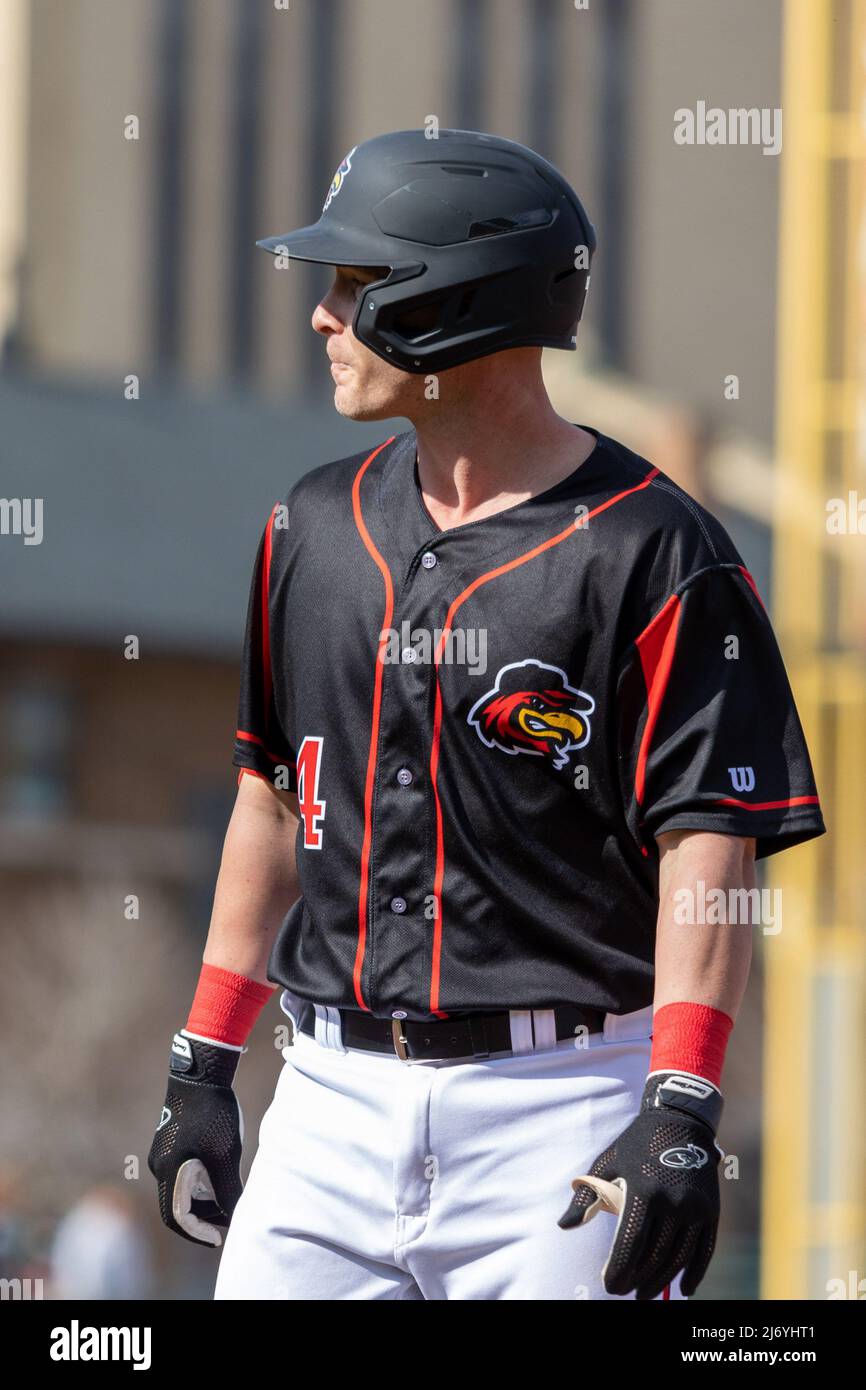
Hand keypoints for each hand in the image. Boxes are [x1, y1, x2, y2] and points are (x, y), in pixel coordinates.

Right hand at [147, 1031, 243, 1246]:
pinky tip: (222, 1169)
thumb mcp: (225, 1156)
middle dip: (205, 1215)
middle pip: (179, 1205)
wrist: (201, 1072)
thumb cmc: (213, 1114)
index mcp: (168, 1172)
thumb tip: (234, 1217)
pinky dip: (201, 1179)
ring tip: (230, 1191)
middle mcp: (160, 1164)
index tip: (218, 1240)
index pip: (177, 1218)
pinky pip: (184, 1170)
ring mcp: (164, 1151)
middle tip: (231, 1215)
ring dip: (204, 1196)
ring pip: (182, 1187)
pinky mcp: (171, 1139)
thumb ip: (228, 1190)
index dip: (198, 1233)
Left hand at [557, 1071, 723, 1299]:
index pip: (630, 1245)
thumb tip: (564, 1226)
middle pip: (654, 1256)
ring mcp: (694, 1208)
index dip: (619, 1271)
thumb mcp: (607, 1163)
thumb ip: (587, 1196)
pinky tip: (685, 1289)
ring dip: (661, 1281)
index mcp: (643, 1190)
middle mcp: (672, 1201)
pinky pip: (704, 1250)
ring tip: (645, 1292)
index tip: (609, 1286)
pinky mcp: (711, 1210)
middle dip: (637, 1280)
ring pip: (678, 1257)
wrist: (680, 1120)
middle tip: (625, 1292)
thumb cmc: (636, 1144)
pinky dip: (695, 1272)